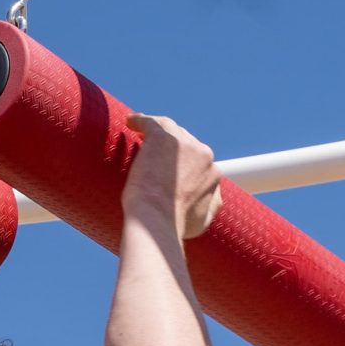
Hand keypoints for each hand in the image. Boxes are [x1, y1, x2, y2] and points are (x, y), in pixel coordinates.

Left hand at [123, 112, 221, 239]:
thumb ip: (211, 204)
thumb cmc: (175, 224)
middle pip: (186, 142)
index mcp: (213, 173)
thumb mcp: (203, 219)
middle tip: (153, 152)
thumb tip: (214, 197)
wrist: (157, 219)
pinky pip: (151, 123)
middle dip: (173, 146)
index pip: (198, 160)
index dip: (183, 161)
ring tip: (141, 131)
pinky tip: (131, 122)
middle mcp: (203, 155)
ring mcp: (183, 144)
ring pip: (170, 129)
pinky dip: (141, 121)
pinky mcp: (162, 138)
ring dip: (158, 129)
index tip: (167, 166)